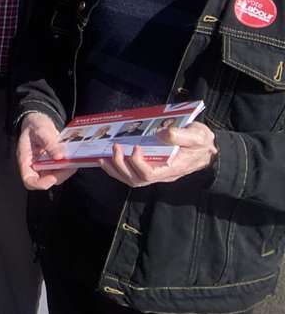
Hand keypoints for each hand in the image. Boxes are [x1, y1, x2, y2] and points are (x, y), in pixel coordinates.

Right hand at [17, 112, 75, 189]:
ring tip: (73, 162)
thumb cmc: (34, 125)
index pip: (29, 179)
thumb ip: (48, 142)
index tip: (52, 178)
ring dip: (65, 172)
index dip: (40, 183)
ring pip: (55, 176)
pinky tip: (74, 159)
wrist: (39, 120)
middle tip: (69, 166)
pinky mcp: (53, 163)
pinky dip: (68, 167)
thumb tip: (59, 156)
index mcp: (25, 159)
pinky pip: (61, 169)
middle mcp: (34, 165)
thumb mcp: (40, 130)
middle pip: (45, 180)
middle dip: (58, 176)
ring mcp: (44, 165)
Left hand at [100, 121, 216, 186]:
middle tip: (115, 147)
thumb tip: (160, 134)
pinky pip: (132, 174)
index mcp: (172, 168)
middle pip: (137, 179)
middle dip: (121, 165)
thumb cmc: (202, 142)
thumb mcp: (197, 135)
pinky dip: (118, 169)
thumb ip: (180, 135)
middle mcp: (162, 174)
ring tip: (103, 157)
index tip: (135, 147)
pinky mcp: (151, 167)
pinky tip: (108, 160)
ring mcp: (156, 172)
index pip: (150, 174)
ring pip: (132, 179)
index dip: (138, 163)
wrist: (209, 149)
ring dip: (115, 169)